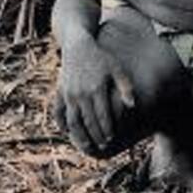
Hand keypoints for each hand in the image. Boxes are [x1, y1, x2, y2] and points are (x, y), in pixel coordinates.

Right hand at [51, 35, 135, 155]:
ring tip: (86, 146)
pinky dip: (62, 124)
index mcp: (96, 88)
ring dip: (79, 136)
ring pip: (72, 121)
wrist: (78, 45)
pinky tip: (68, 133)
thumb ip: (125, 87)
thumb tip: (132, 106)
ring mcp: (69, 94)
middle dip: (95, 136)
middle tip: (102, 147)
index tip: (112, 139)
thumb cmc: (101, 57)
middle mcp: (81, 94)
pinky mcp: (61, 92)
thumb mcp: (116, 68)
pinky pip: (59, 112)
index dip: (106, 129)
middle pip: (88, 121)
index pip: (102, 115)